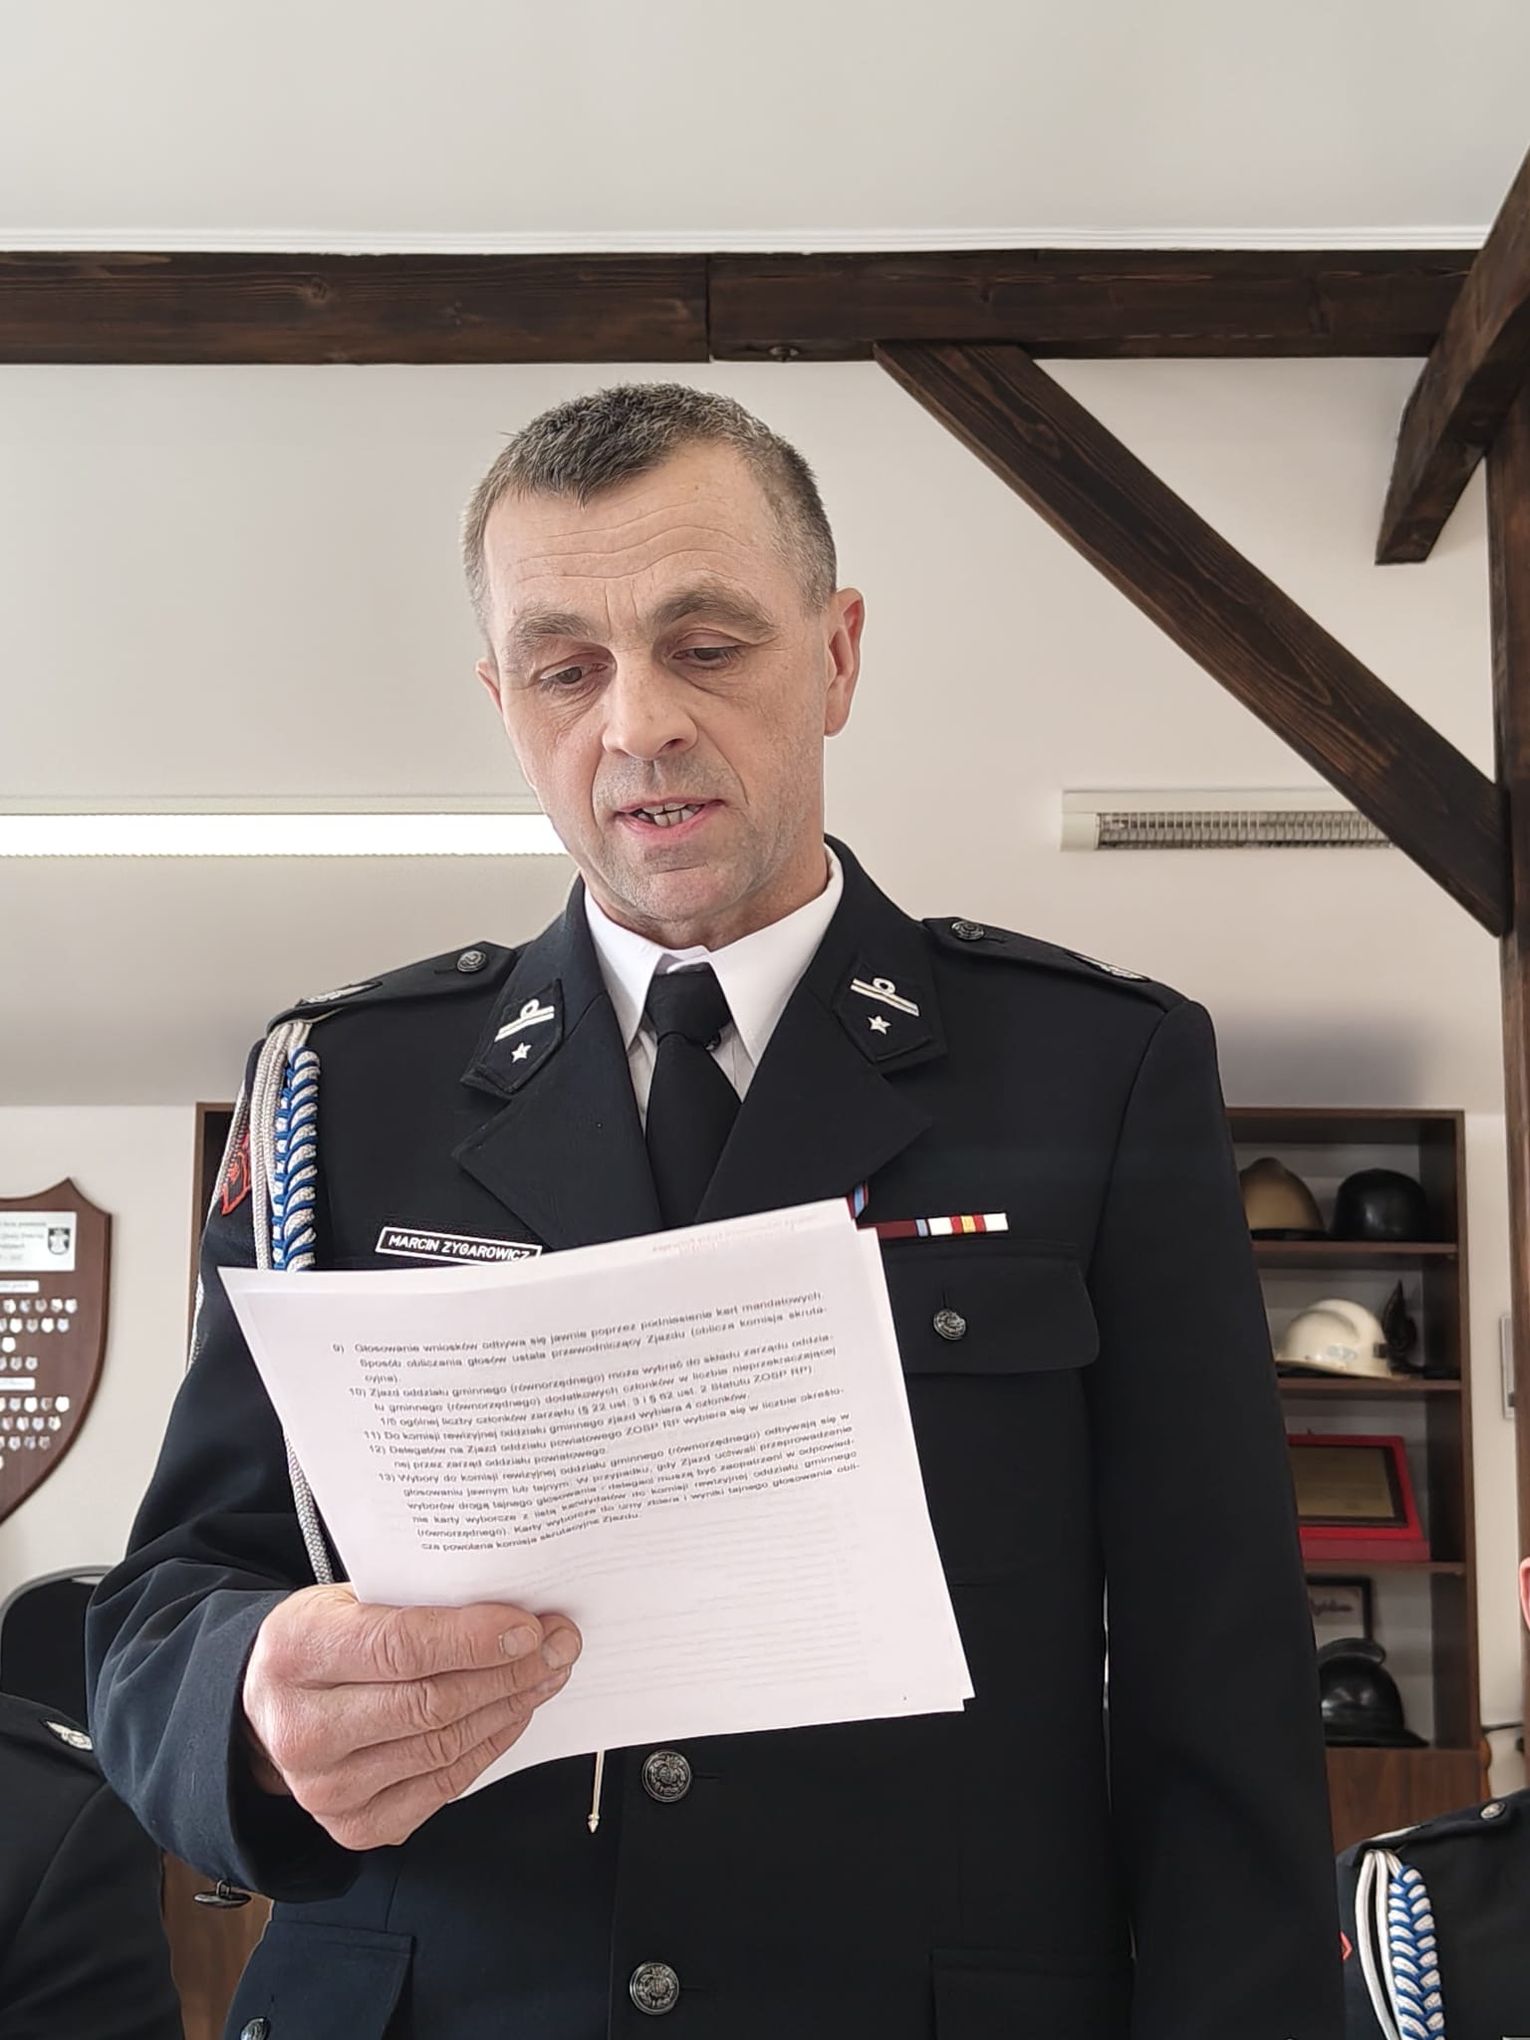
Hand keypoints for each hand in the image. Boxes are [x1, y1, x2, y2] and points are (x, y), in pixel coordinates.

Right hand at [240, 1584, 581, 1849]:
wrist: (270, 1707)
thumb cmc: (322, 1640)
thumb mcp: (347, 1598)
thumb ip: (414, 1602)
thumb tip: (510, 1606)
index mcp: (296, 1655)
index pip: (399, 1648)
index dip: (473, 1638)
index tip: (529, 1626)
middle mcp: (303, 1731)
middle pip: (431, 1704)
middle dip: (509, 1672)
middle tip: (559, 1644)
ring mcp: (326, 1790)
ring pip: (444, 1746)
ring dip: (510, 1707)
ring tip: (547, 1673)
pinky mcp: (356, 1826)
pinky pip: (444, 1785)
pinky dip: (489, 1745)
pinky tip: (514, 1713)